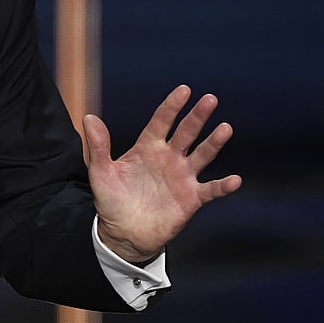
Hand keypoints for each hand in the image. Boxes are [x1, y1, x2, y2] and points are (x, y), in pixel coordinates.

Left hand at [83, 85, 241, 263]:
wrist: (123, 233)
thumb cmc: (111, 199)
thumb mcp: (101, 172)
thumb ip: (98, 146)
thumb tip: (88, 117)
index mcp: (147, 147)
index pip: (161, 121)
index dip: (172, 106)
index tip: (184, 90)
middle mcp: (168, 158)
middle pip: (186, 132)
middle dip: (197, 116)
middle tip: (210, 99)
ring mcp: (182, 176)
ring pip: (202, 155)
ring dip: (213, 142)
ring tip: (225, 128)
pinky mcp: (191, 198)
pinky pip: (211, 189)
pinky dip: (223, 186)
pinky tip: (235, 180)